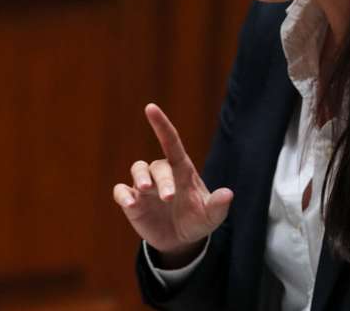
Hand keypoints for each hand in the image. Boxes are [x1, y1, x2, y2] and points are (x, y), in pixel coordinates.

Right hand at [113, 103, 233, 264]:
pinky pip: (121, 191)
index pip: (170, 142)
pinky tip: (130, 203)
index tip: (150, 108)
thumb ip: (218, 206)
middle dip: (162, 179)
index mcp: (181, 170)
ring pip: (137, 170)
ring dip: (141, 178)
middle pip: (157, 165)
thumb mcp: (211, 216)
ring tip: (146, 190)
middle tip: (169, 198)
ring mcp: (145, 187)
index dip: (161, 124)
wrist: (180, 241)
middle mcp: (161, 174)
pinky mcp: (133, 202)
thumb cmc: (197, 221)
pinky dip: (123, 195)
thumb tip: (228, 194)